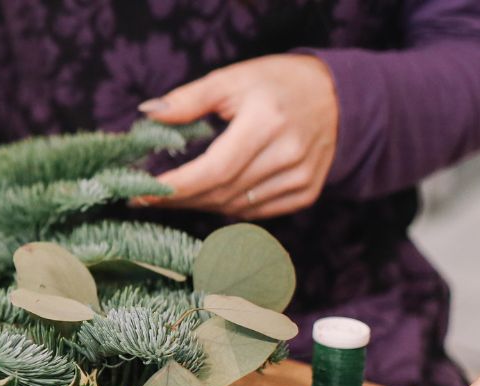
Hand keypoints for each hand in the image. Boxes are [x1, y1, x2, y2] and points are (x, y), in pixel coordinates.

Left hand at [136, 54, 338, 219]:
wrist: (336, 95)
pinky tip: (210, 196)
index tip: (143, 193)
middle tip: (146, 196)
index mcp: (267, 122)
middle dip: (179, 198)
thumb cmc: (275, 83)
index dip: (177, 187)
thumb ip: (188, 99)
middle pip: (222, 192)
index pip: (214, 169)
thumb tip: (149, 114)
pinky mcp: (307, 191)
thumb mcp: (230, 79)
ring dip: (200, 204)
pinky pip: (256, 211)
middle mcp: (288, 154)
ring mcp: (301, 177)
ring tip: (173, 195)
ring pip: (237, 206)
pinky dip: (228, 207)